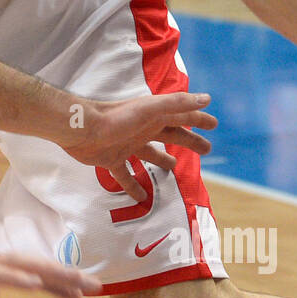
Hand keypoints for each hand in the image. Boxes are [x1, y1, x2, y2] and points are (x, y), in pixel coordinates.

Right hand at [0, 240, 101, 297]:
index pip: (26, 271)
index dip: (55, 279)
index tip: (82, 289)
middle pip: (32, 266)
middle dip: (65, 275)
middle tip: (98, 285)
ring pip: (19, 267)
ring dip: (51, 275)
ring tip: (79, 283)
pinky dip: (15, 278)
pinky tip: (35, 284)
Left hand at [60, 92, 216, 199]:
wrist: (81, 130)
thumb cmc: (116, 118)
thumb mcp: (150, 109)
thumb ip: (176, 103)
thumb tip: (206, 99)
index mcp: (154, 116)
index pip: (182, 116)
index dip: (199, 119)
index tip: (214, 124)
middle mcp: (143, 130)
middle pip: (171, 136)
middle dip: (189, 141)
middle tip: (207, 150)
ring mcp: (127, 145)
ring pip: (150, 154)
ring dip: (162, 160)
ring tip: (174, 168)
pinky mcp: (112, 160)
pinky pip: (126, 176)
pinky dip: (134, 187)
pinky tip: (142, 198)